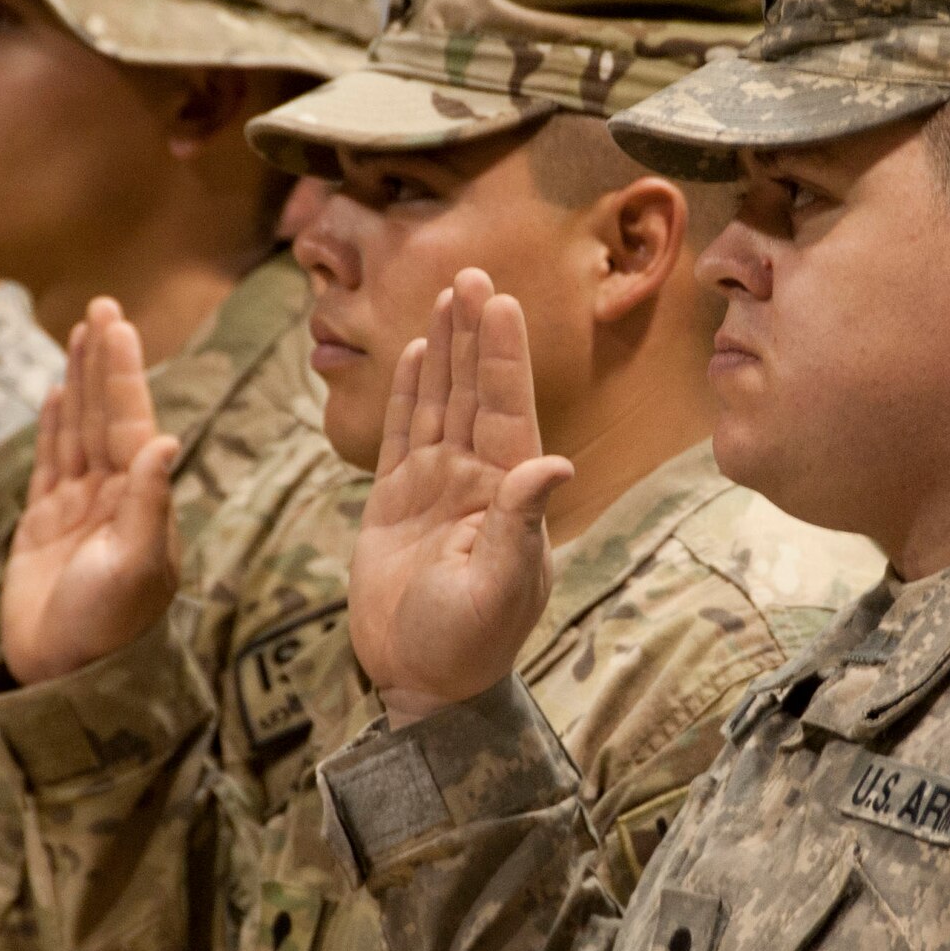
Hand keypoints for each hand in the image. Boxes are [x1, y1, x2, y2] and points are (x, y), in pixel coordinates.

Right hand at [1, 298, 181, 686]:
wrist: (68, 675)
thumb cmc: (109, 627)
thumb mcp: (136, 565)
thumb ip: (150, 503)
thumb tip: (168, 441)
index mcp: (142, 498)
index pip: (130, 420)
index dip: (122, 372)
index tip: (118, 324)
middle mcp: (115, 495)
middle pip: (107, 413)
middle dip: (104, 361)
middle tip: (103, 305)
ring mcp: (79, 507)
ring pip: (79, 430)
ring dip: (81, 382)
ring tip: (82, 334)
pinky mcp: (44, 525)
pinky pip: (50, 462)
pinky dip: (54, 425)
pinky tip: (60, 392)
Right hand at [347, 268, 573, 725]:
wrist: (422, 680)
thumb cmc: (470, 643)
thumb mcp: (501, 587)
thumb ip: (522, 523)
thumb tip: (554, 462)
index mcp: (509, 493)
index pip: (508, 407)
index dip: (504, 354)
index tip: (502, 301)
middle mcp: (477, 478)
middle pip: (475, 390)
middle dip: (476, 332)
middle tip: (473, 270)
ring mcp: (436, 486)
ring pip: (441, 401)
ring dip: (446, 349)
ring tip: (448, 293)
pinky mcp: (395, 501)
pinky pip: (404, 433)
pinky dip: (411, 392)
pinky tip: (418, 352)